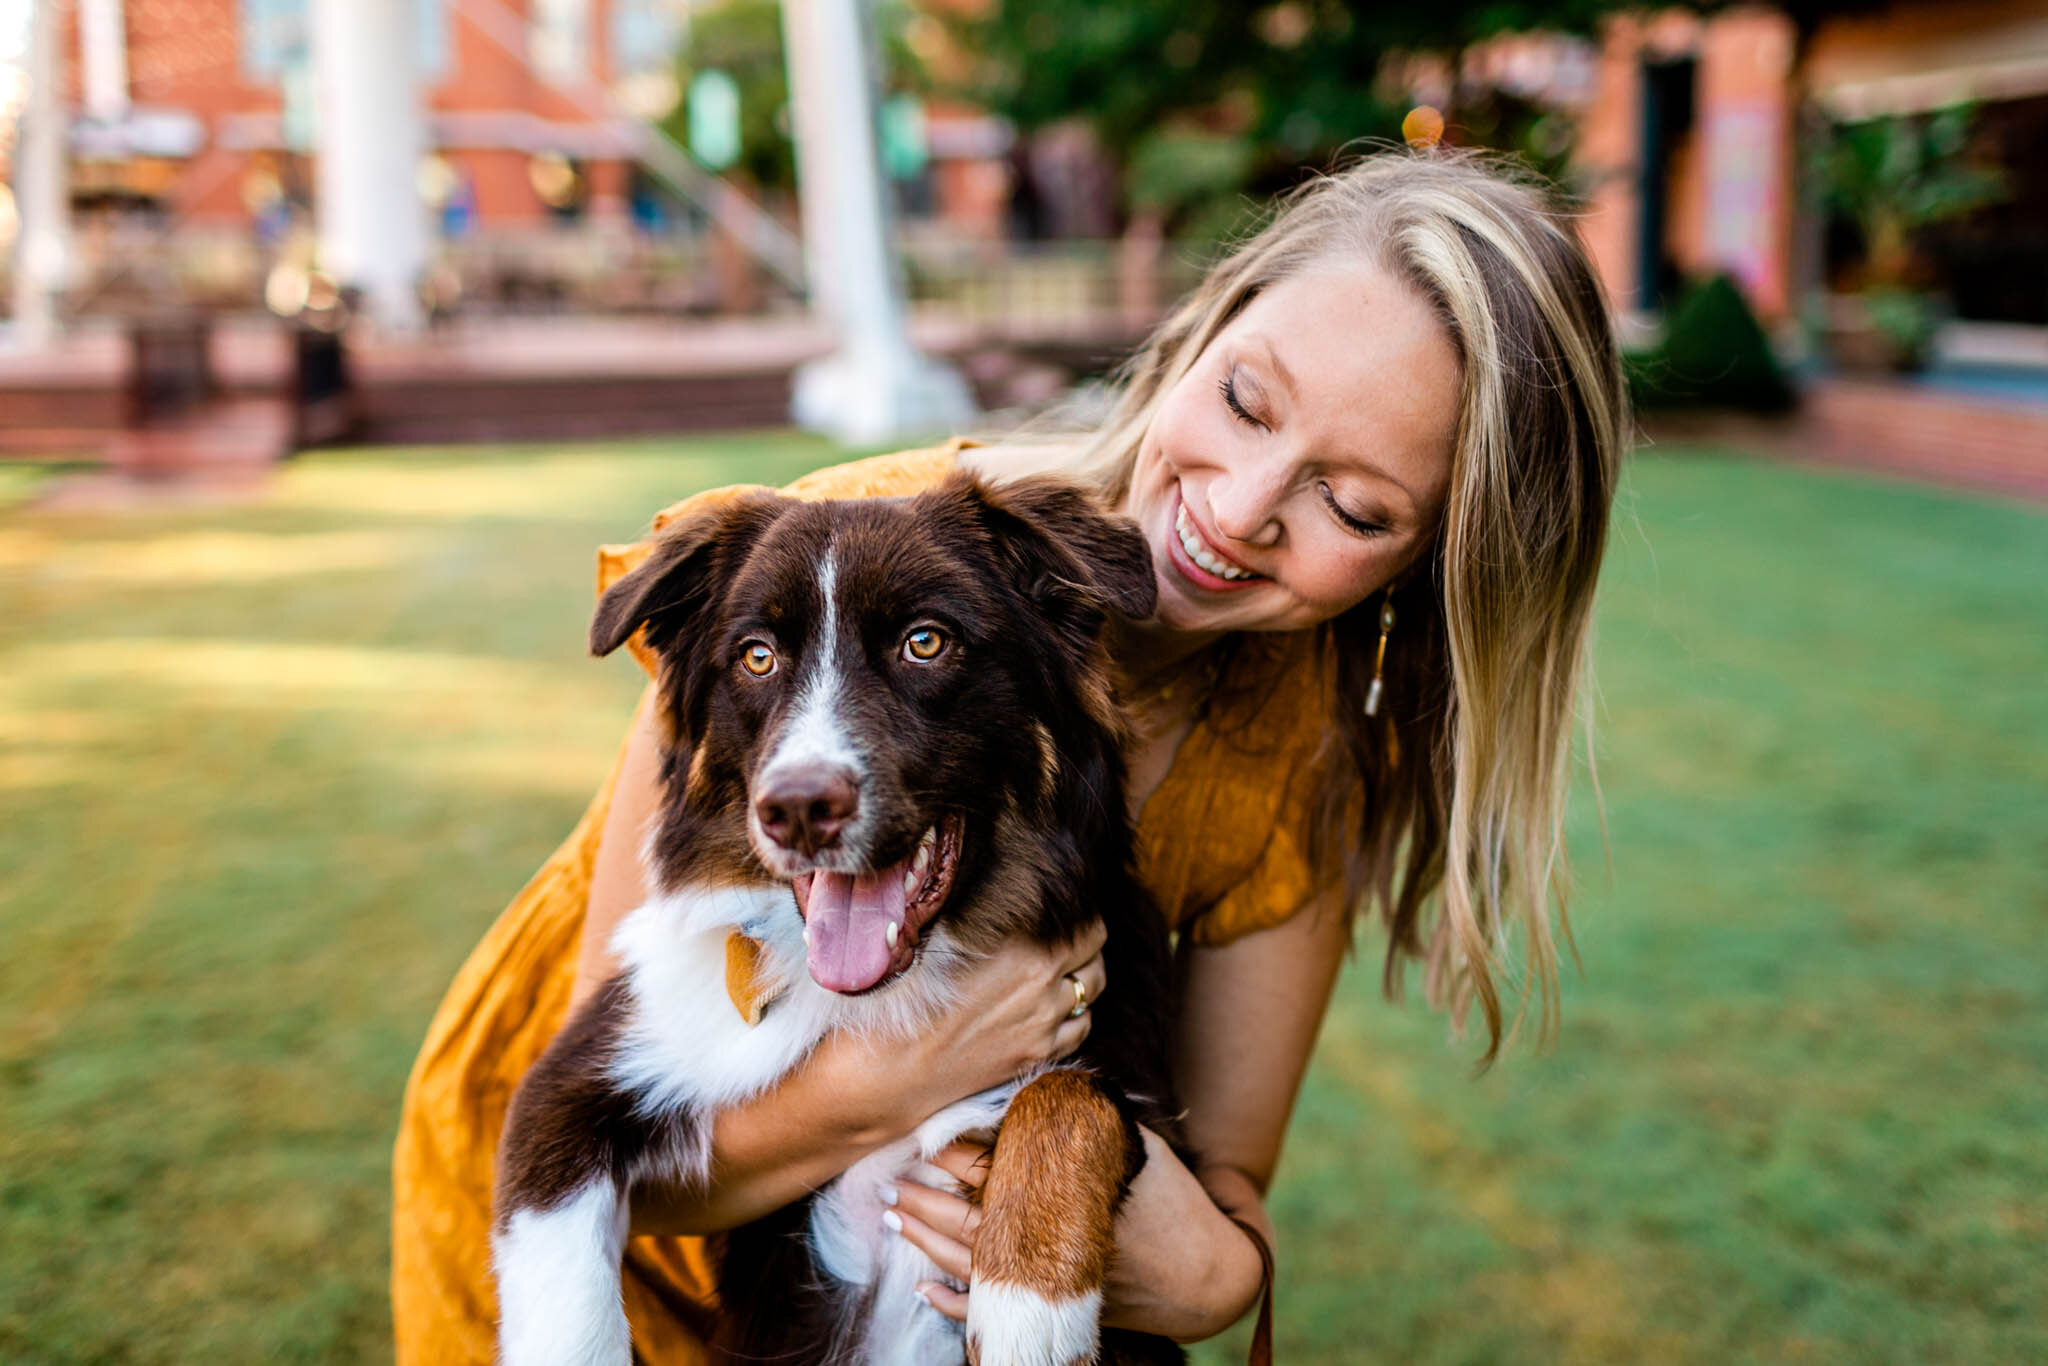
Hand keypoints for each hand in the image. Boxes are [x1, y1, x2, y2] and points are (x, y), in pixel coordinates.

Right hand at [855, 921, 1108, 1132]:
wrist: (896, 1061)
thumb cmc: (910, 990)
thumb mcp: (953, 936)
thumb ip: (999, 920)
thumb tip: (1021, 898)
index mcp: (1026, 946)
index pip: (1087, 925)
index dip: (1080, 918)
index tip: (1066, 916)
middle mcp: (1043, 984)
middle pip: (1096, 956)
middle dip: (1085, 946)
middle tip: (1065, 942)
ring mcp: (1045, 1023)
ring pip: (1090, 992)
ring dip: (1081, 979)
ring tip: (1059, 973)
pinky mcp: (1038, 1054)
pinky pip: (1081, 1028)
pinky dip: (1074, 1015)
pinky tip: (1053, 1008)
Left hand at [887, 1128, 1267, 1342]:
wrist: (1209, 1273)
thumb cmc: (1171, 1198)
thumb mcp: (1131, 1144)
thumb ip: (1080, 1121)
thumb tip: (1032, 1087)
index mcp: (1063, 1192)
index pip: (993, 1168)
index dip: (951, 1152)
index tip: (921, 1134)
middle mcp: (1047, 1240)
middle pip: (967, 1218)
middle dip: (922, 1199)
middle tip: (886, 1179)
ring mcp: (1046, 1281)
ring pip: (968, 1262)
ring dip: (924, 1239)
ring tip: (891, 1217)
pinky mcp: (1051, 1309)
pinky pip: (990, 1313)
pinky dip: (952, 1304)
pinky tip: (923, 1287)